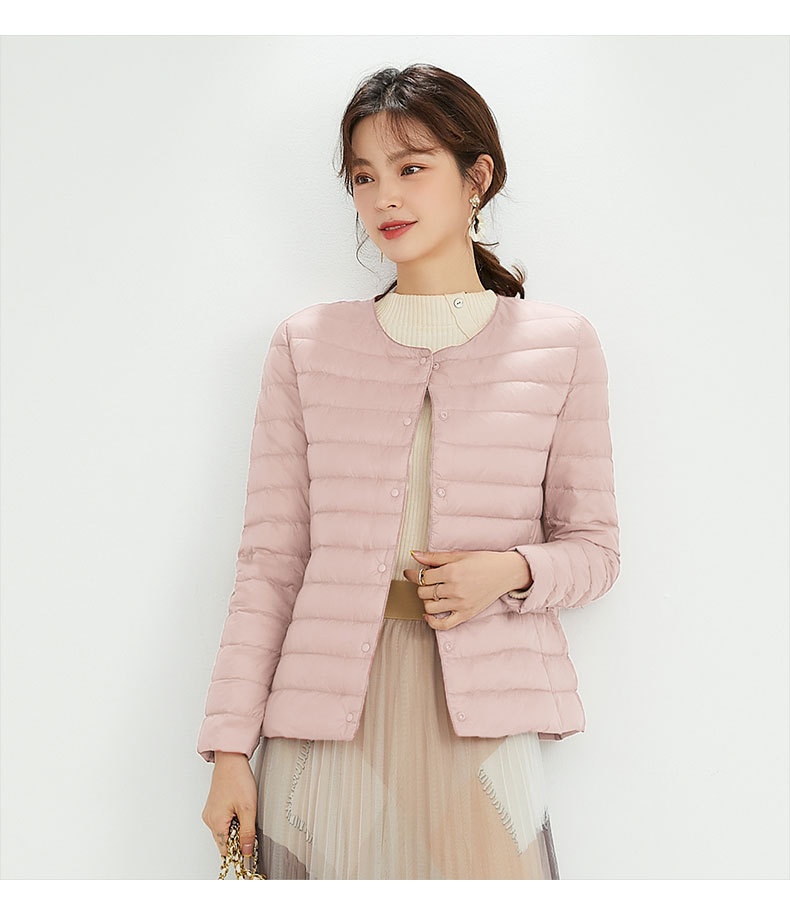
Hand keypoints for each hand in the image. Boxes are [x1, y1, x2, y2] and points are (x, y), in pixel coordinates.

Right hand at [201, 751, 257, 864]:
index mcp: (216, 823)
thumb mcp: (248, 809)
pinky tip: (239, 807)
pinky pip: (221, 821)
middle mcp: (209, 819)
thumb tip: (246, 851)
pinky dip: (231, 819)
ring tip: (244, 812)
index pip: (226, 850)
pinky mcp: (213, 806)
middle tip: (249, 823)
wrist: (231, 760)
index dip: (238, 850)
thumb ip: (247, 833)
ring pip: (223, 831)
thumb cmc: (238, 779)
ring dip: (235, 827)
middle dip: (237, 838)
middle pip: (224, 841)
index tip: (249, 844)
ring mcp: (210, 812)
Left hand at [402, 549, 531, 629]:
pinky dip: (432, 622)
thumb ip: (434, 556)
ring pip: (430, 607)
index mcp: (452, 572)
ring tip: (432, 594)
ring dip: (426, 601)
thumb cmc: (483, 561)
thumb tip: (414, 554)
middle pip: (424, 592)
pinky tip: (428, 614)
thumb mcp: (458, 554)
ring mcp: (460, 604)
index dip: (415, 574)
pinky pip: (444, 624)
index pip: (423, 577)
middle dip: (422, 586)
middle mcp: (455, 589)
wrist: (506, 572)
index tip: (411, 573)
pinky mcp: (466, 614)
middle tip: (427, 581)